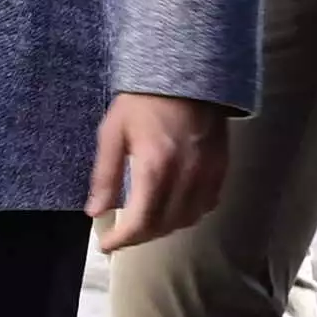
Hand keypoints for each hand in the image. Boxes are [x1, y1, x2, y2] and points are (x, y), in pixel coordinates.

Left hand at [88, 93, 229, 251]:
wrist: (185, 71)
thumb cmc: (143, 100)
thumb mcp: (113, 132)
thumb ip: (105, 175)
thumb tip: (95, 213)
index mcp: (155, 167)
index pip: (141, 222)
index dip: (122, 240)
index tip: (106, 245)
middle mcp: (185, 176)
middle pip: (164, 226)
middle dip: (140, 236)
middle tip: (123, 232)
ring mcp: (207, 172)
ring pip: (188, 219)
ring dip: (165, 227)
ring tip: (147, 221)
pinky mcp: (221, 165)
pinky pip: (208, 203)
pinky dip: (190, 213)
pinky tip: (175, 205)